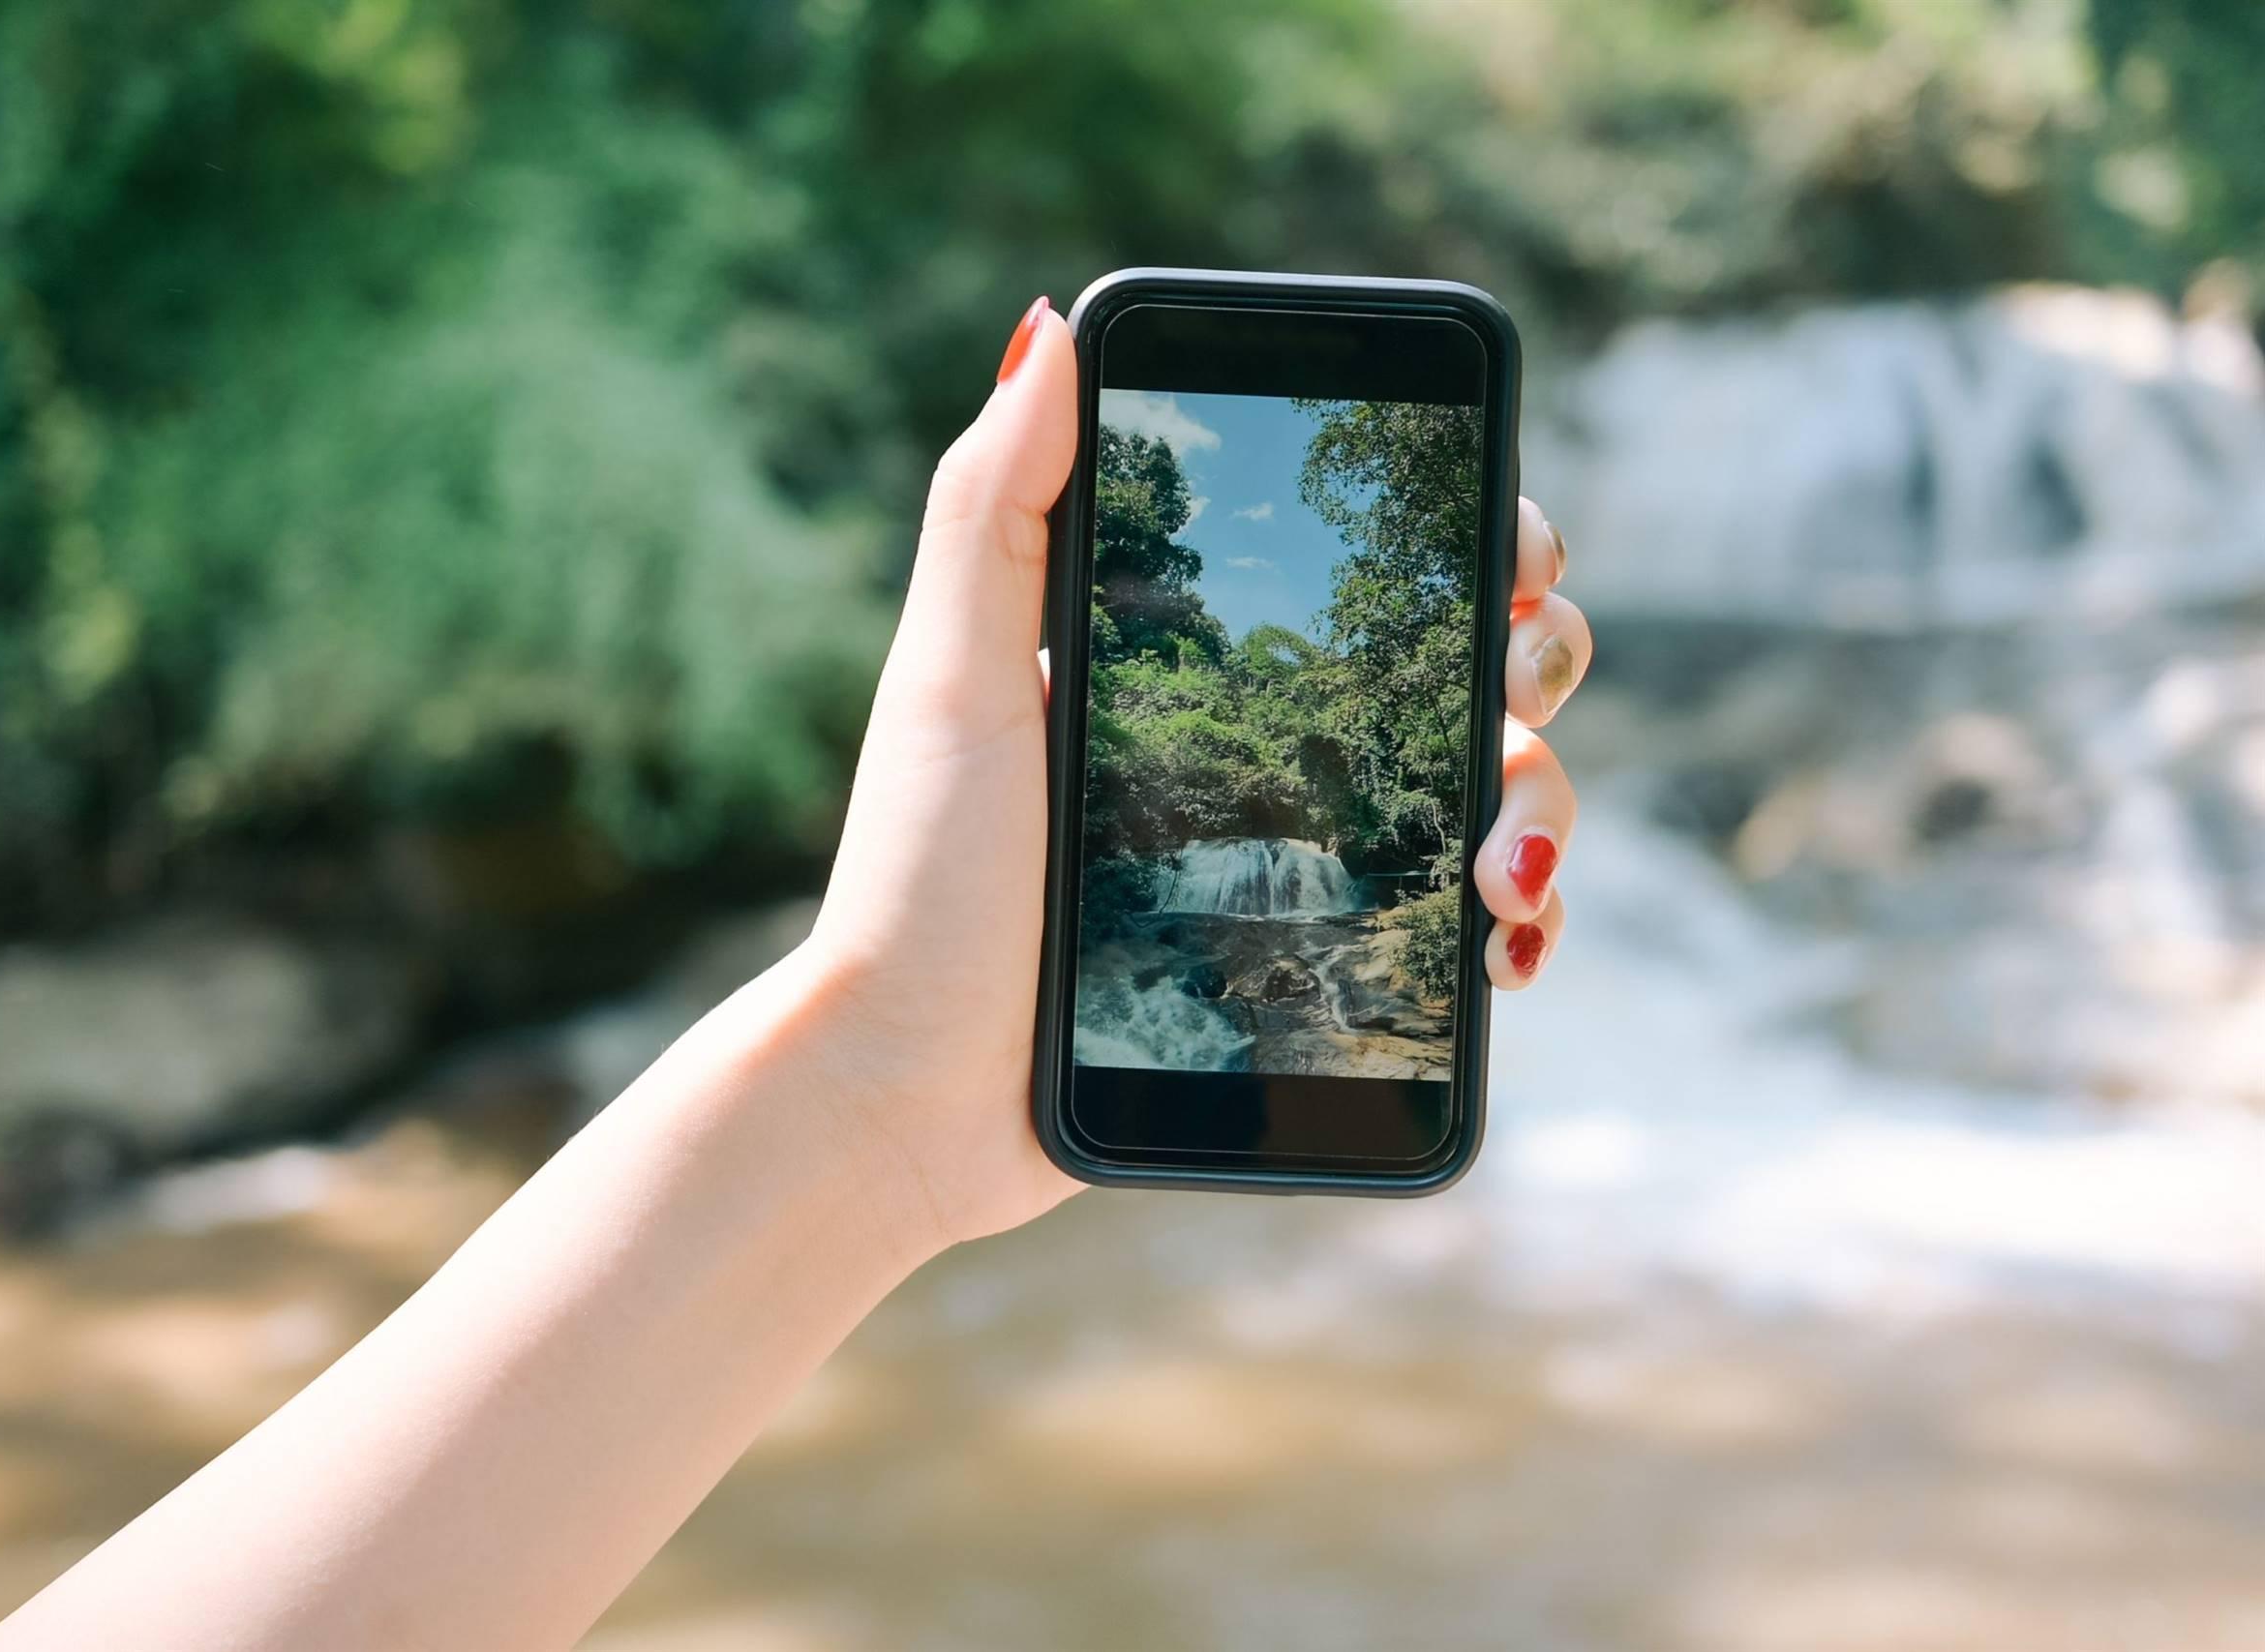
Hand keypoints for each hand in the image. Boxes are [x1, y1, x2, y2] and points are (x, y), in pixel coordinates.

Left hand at [805, 298, 1593, 1248]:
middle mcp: (1271, 745)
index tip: (1509, 541)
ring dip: (1545, 801)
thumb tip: (1052, 320)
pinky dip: (1520, 928)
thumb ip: (994, 504)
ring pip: (1496, 791)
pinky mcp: (1322, 969)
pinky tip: (1511, 944)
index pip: (1367, 558)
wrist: (914, 1093)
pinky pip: (1466, 932)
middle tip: (1510, 677)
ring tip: (1503, 864)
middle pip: (1465, 662)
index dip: (1466, 527)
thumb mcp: (952, 678)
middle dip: (1533, 653)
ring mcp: (1307, 859)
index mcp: (1201, 657)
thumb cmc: (920, 878)